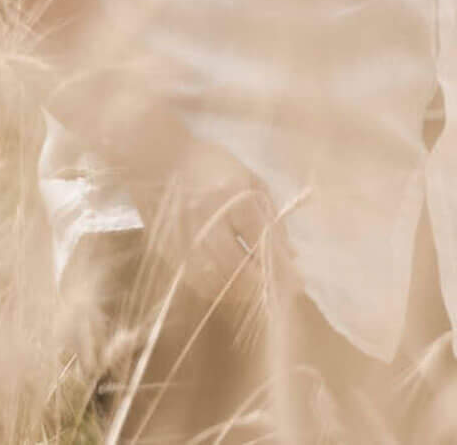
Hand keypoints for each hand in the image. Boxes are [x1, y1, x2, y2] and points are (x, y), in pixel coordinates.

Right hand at [137, 137, 288, 306]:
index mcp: (233, 196)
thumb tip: (290, 253)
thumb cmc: (211, 164)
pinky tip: (232, 289)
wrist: (159, 162)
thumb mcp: (249, 178)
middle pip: (239, 267)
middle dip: (263, 285)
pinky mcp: (168, 254)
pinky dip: (218, 292)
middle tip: (281, 294)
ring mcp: (185, 241)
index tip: (297, 280)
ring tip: (260, 293)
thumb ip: (271, 214)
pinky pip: (197, 284)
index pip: (262, 239)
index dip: (281, 264)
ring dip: (242, 293)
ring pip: (217, 282)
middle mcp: (209, 221)